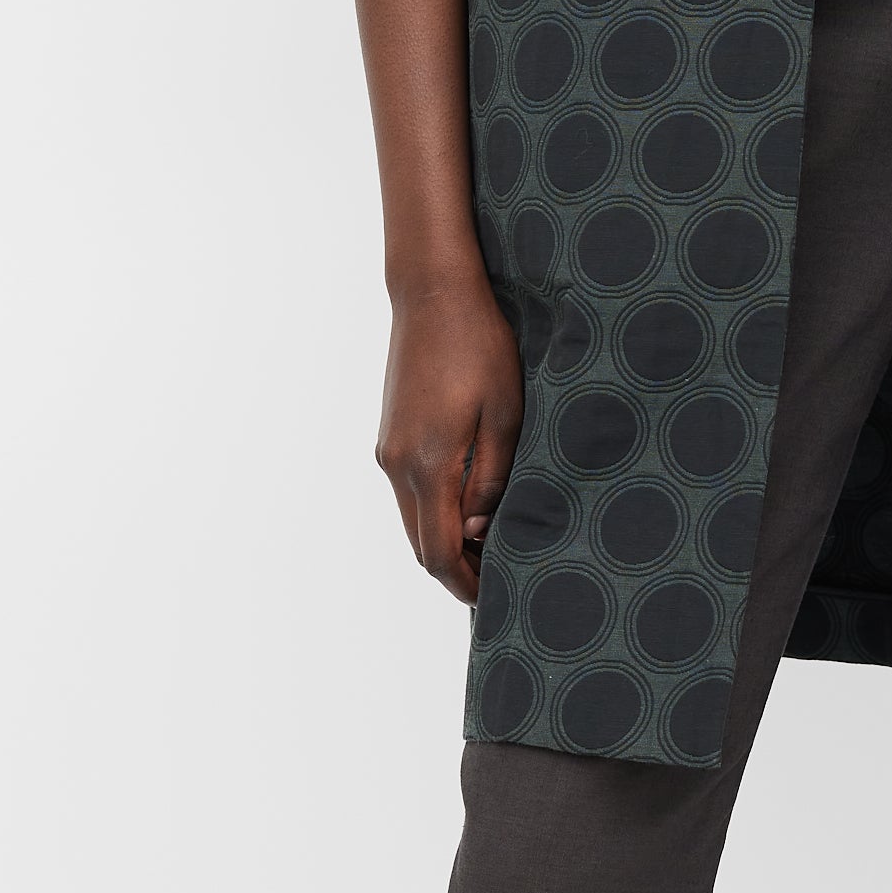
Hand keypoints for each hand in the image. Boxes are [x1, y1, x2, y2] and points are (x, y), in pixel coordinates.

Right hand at [376, 266, 524, 603]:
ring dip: (442, 540)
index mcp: (427, 464)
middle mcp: (396, 464)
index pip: (437, 551)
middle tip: (496, 581)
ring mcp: (387, 450)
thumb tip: (476, 531)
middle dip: (454, 569)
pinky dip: (432, 512)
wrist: (432, 295)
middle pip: (419, 543)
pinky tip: (466, 507)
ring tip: (486, 547)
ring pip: (411, 519)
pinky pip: (408, 492)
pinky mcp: (389, 435)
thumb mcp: (505, 416)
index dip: (463, 582)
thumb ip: (490, 480)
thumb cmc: (479, 348)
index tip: (493, 597)